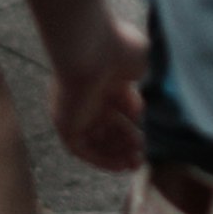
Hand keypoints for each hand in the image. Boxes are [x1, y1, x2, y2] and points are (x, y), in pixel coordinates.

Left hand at [47, 14, 149, 172]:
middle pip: (108, 126)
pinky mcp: (65, 123)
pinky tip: (120, 166)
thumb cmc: (118, 48)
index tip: (147, 133)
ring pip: (96, 139)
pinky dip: (99, 159)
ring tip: (135, 161)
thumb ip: (145, 81)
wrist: (91, 47)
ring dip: (116, 153)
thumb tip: (141, 105)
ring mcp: (76, 109)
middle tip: (143, 153)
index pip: (120, 106)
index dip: (134, 122)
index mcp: (106, 78)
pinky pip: (80, 148)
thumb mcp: (139, 64)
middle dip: (126, 142)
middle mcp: (90, 94)